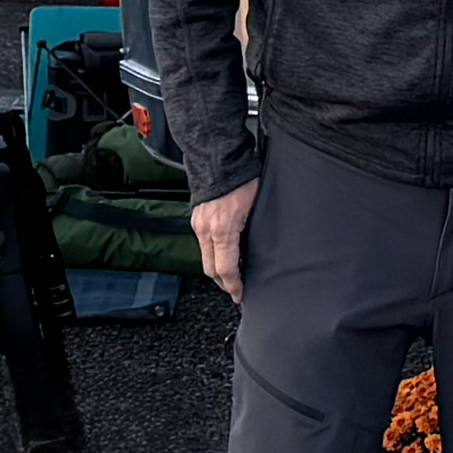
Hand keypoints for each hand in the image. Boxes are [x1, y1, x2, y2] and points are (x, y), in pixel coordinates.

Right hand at [191, 178, 258, 301]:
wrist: (220, 158)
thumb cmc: (243, 180)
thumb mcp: (257, 209)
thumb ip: (252, 233)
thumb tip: (256, 252)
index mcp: (222, 230)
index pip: (225, 269)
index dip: (233, 285)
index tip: (240, 294)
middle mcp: (206, 230)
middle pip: (211, 269)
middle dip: (223, 282)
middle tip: (236, 288)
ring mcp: (198, 224)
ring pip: (206, 257)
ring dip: (217, 268)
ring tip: (233, 273)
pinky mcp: (196, 218)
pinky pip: (203, 243)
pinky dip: (213, 253)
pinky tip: (225, 252)